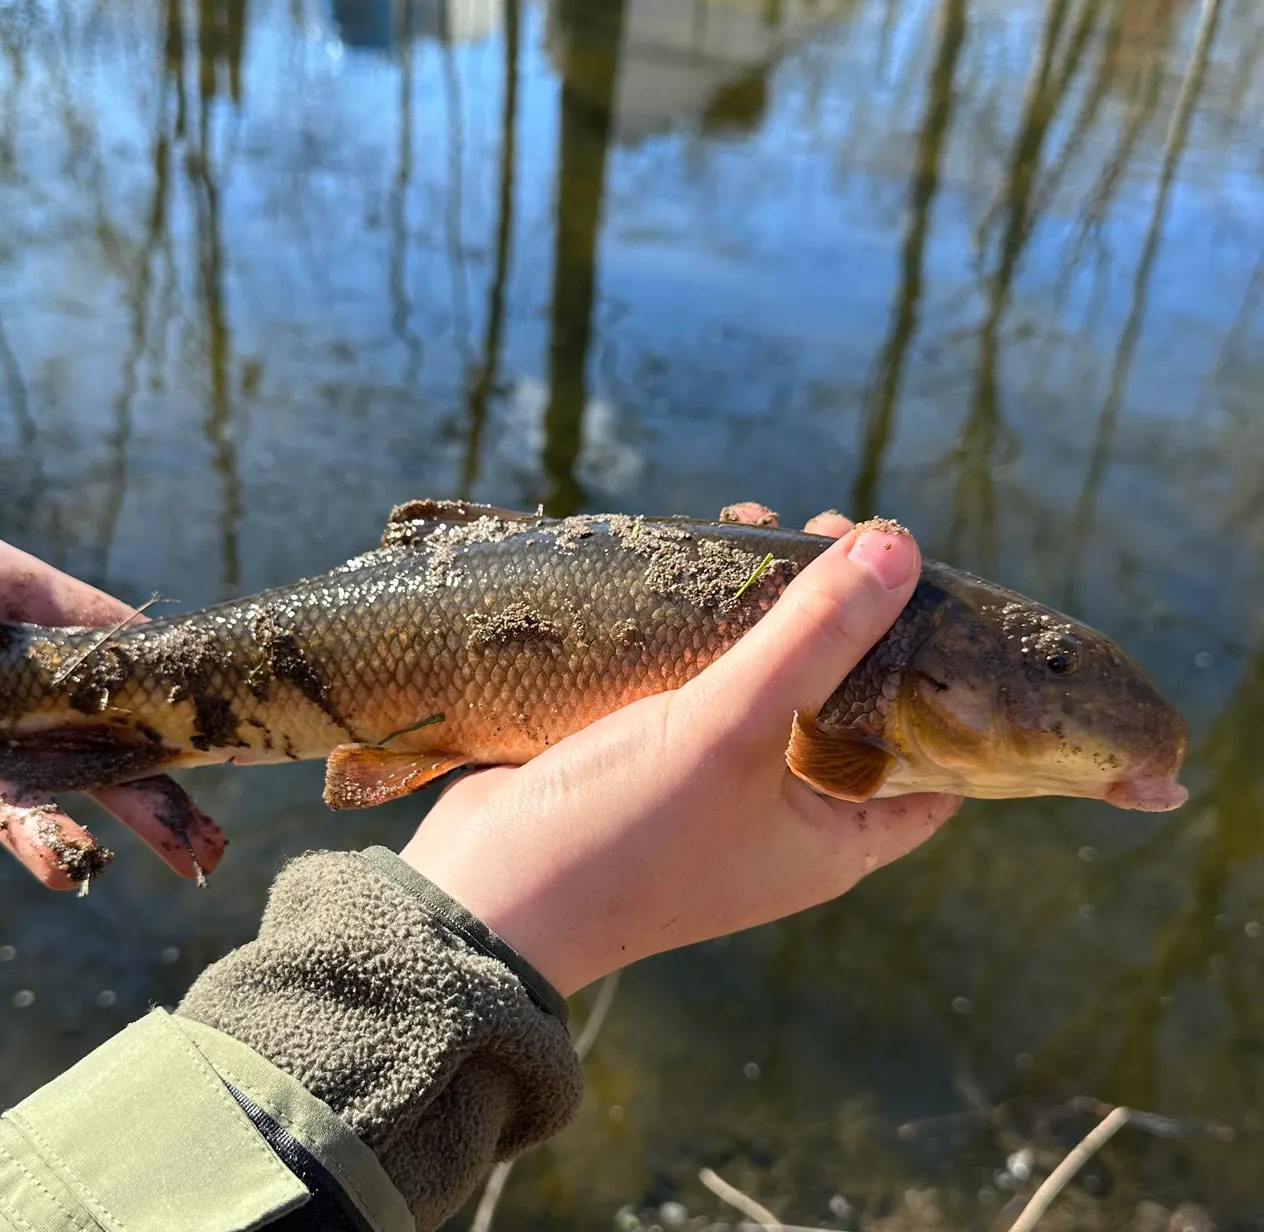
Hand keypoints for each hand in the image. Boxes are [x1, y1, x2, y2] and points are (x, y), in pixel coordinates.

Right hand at [400, 509, 959, 995]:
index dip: (938, 677)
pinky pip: (696, 678)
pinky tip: (689, 563)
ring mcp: (712, 786)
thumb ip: (815, 636)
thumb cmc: (628, 832)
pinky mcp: (648, 755)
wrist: (484, 892)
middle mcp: (782, 816)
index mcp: (833, 838)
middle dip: (840, 614)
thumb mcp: (733, 730)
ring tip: (754, 529)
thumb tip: (899, 546)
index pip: (929, 760)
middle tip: (825, 535)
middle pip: (842, 698)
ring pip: (764, 678)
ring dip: (764, 606)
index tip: (920, 590)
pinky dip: (701, 623)